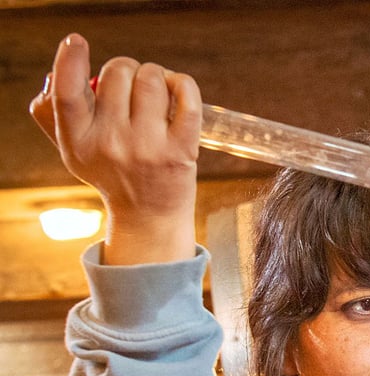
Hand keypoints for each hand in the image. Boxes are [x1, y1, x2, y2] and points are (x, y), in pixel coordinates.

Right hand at [29, 33, 200, 264]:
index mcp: (78, 140)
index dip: (69, 60)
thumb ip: (62, 114)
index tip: (76, 42)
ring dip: (155, 74)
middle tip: (132, 87)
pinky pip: (187, 98)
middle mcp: (111, 143)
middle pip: (117, 73)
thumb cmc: (113, 174)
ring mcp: (148, 148)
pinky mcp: (181, 151)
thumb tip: (60, 70)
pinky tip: (177, 89)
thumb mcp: (76, 151)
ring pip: (151, 78)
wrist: (149, 217)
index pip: (68, 93)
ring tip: (156, 93)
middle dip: (126, 69)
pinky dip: (183, 84)